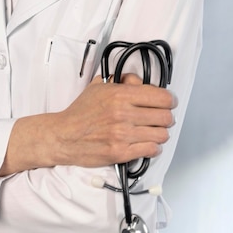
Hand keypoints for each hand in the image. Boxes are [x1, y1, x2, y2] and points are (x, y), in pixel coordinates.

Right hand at [0, 73, 176, 175]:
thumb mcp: (98, 87)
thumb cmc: (80, 112)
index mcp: (119, 94)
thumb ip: (121, 80)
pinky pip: (151, 150)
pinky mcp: (121, 152)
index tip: (168, 102)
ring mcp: (122, 134)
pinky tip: (145, 143)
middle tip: (161, 118)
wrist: (64, 135)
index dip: (169, 100)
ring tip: (152, 131)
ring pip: (161, 134)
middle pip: (165, 117)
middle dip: (166, 117)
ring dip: (160, 133)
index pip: (161, 97)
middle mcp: (123, 114)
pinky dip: (152, 147)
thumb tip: (140, 82)